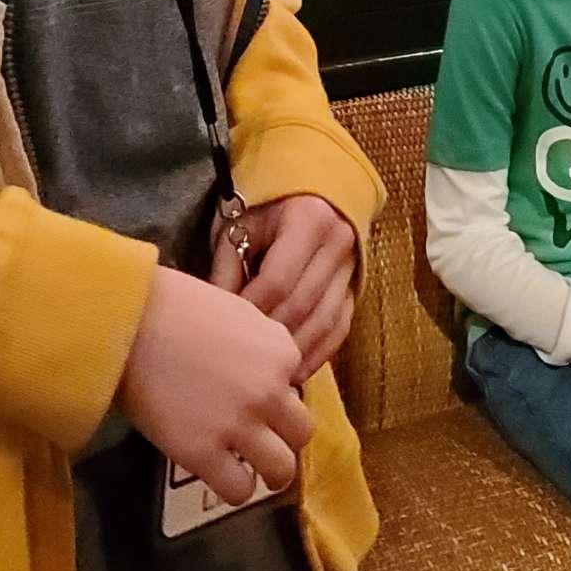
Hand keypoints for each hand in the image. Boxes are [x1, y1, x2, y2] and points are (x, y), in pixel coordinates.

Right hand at [117, 267, 313, 508]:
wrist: (130, 320)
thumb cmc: (174, 306)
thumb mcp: (237, 313)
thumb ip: (258, 348)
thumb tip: (257, 371)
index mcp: (281, 351)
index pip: (296, 388)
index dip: (275, 396)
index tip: (253, 398)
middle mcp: (270, 390)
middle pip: (300, 432)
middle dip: (282, 438)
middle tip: (262, 442)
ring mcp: (240, 424)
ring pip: (281, 469)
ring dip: (269, 473)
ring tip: (251, 472)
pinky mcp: (204, 454)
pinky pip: (239, 491)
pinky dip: (233, 489)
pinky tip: (220, 476)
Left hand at [209, 194, 357, 382]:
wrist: (313, 193)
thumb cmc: (268, 208)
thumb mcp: (242, 226)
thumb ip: (228, 268)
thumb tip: (214, 317)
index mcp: (309, 219)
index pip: (278, 279)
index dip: (251, 309)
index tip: (226, 330)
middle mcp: (338, 243)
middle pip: (303, 304)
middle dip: (271, 335)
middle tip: (243, 360)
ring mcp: (352, 268)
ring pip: (325, 321)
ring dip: (296, 353)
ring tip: (269, 377)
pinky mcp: (356, 288)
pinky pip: (340, 328)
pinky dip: (319, 353)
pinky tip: (297, 374)